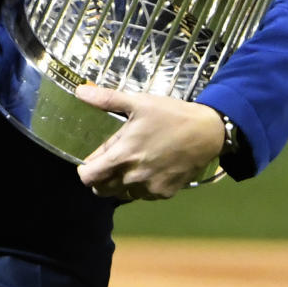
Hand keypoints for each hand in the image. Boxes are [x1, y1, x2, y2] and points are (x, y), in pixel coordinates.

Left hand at [75, 84, 225, 200]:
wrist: (207, 132)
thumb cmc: (171, 115)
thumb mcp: (138, 102)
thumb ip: (106, 99)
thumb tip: (80, 90)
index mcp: (123, 156)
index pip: (88, 178)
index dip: (85, 170)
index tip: (92, 160)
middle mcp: (133, 178)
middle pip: (101, 190)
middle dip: (100, 178)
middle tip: (110, 162)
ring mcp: (150, 189)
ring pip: (122, 195)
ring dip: (120, 184)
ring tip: (132, 164)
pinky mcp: (165, 193)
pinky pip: (143, 196)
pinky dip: (141, 187)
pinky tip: (150, 169)